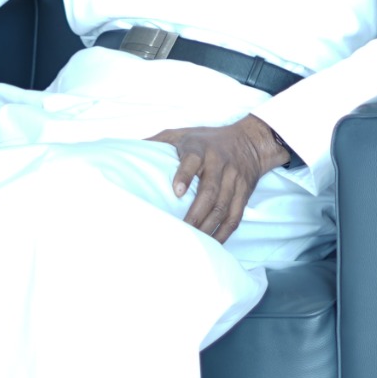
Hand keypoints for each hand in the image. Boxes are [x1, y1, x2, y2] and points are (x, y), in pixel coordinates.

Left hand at [149, 116, 292, 241]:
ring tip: (194, 242)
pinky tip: (213, 243)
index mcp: (202, 149)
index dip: (185, 175)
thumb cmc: (209, 140)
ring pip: (223, 207)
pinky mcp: (244, 192)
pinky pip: (236, 215)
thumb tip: (125, 150)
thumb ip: (158, 141)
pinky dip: (224, 232)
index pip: (193, 160)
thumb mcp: (183, 133)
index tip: (176, 192)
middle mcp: (220, 164)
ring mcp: (234, 179)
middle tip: (180, 230)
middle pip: (210, 191)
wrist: (251, 141)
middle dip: (195, 213)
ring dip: (208, 226)